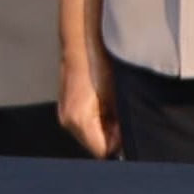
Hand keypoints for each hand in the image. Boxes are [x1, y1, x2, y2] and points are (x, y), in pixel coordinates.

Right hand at [59, 34, 120, 157]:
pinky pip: (84, 121)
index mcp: (78, 120)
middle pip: (94, 144)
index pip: (102, 151)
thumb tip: (128, 142)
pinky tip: (102, 99)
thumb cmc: (102, 65)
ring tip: (110, 103)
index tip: (126, 127)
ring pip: (90, 132)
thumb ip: (122, 126)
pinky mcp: (66, 105)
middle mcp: (67, 120)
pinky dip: (96, 116)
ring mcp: (64, 112)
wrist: (84, 42)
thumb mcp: (119, 99)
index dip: (119, 143)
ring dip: (104, 125)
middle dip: (111, 134)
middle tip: (120, 114)